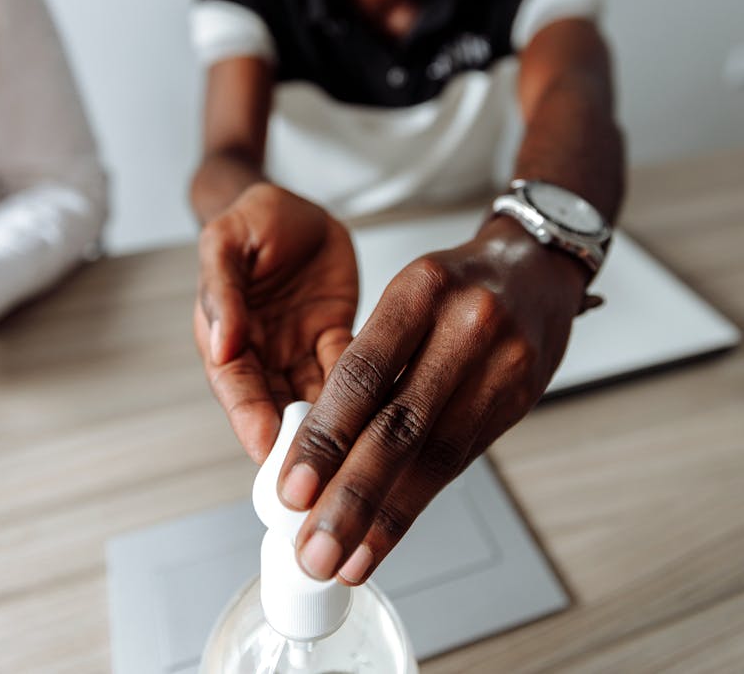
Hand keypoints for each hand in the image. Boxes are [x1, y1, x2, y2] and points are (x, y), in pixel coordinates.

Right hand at [194, 183, 358, 462]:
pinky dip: (363, 390)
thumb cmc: (250, 220)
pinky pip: (348, 368)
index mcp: (225, 334)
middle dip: (293, 441)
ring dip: (330, 425)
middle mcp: (262, 352)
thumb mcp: (227, 242)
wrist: (292, 207)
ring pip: (314, 396)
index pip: (236, 386)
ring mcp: (299, 348)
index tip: (266, 448)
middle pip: (275, 405)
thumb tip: (219, 345)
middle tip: (316, 473)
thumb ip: (221, 290)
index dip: (250, 418)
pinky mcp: (334, 336)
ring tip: (354, 453)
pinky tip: (380, 409)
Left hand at [276, 216, 586, 584]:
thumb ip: (369, 360)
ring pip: (434, 455)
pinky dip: (416, 503)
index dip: (326, 436)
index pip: (365, 372)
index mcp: (421, 289)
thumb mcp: (408, 294)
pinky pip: (459, 460)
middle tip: (313, 548)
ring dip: (384, 516)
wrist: (535, 269)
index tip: (292, 487)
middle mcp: (466, 326)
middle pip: (401, 425)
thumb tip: (314, 443)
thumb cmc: (456, 284)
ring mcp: (501, 365)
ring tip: (343, 558)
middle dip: (352, 496)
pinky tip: (384, 534)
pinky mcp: (520, 400)